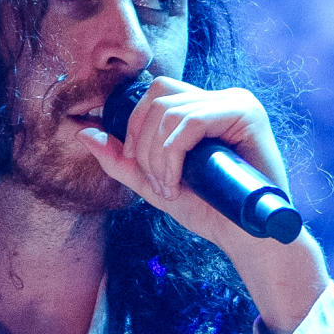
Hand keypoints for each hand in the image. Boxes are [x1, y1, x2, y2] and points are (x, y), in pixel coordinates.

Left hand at [80, 75, 290, 251]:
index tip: (138, 167)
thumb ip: (122, 161)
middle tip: (156, 183)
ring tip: (169, 188)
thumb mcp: (156, 183)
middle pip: (159, 96)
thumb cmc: (210, 212)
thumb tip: (84, 134)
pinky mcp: (247, 114)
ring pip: (172, 112)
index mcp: (204, 107)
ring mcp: (236, 103)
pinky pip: (192, 122)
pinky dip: (174, 154)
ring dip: (158, 156)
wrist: (249, 239)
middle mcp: (221, 98)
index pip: (156, 94)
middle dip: (143, 143)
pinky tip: (178, 182)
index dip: (135, 126)